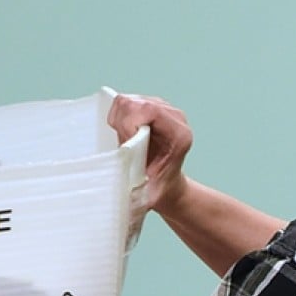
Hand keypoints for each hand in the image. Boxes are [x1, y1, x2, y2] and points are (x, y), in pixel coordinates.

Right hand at [107, 93, 193, 213]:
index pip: (149, 111)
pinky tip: (126, 134)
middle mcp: (174, 117)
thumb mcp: (150, 194)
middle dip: (122, 123)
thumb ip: (137, 189)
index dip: (129, 124)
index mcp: (179, 134)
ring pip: (128, 101)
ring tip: (125, 141)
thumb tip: (116, 183)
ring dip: (119, 121)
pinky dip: (118, 118)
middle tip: (123, 145)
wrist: (166, 185)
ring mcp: (162, 109)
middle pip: (136, 103)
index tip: (125, 144)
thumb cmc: (159, 189)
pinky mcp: (150, 107)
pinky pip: (126, 103)